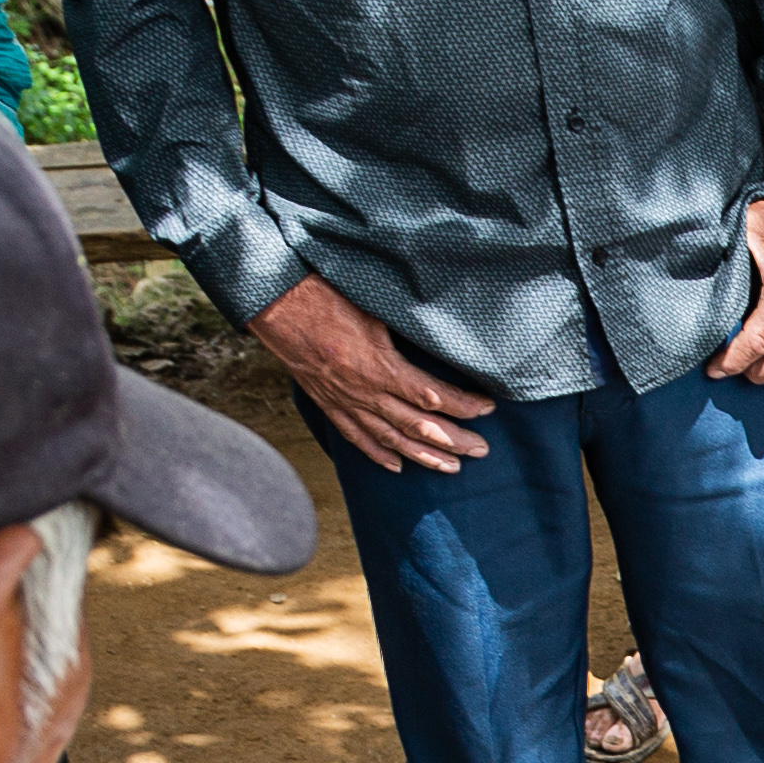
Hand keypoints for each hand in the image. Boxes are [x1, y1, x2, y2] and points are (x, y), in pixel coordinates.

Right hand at [250, 275, 493, 472]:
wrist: (275, 303)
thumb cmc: (326, 295)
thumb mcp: (376, 308)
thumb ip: (408, 330)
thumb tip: (444, 337)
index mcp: (380, 366)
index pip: (432, 396)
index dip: (463, 405)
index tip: (488, 408)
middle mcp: (364, 391)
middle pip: (418, 427)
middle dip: (454, 441)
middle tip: (482, 450)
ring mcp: (345, 401)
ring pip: (391, 440)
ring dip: (424, 457)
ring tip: (453, 467)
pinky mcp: (328, 403)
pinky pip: (356, 437)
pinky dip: (378, 454)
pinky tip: (397, 466)